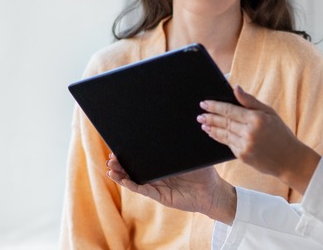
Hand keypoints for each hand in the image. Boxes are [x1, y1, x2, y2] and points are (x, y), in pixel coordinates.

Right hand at [106, 153, 236, 224]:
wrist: (212, 192)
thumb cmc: (204, 172)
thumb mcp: (192, 155)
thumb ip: (182, 144)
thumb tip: (176, 127)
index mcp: (163, 165)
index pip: (143, 158)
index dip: (130, 154)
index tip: (118, 146)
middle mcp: (158, 176)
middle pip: (134, 169)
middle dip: (121, 164)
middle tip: (110, 157)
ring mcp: (158, 186)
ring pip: (135, 180)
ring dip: (122, 175)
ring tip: (110, 169)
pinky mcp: (161, 196)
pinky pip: (144, 190)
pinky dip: (132, 185)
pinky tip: (123, 181)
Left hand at [197, 85, 321, 193]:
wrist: (289, 159)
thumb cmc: (281, 133)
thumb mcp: (270, 112)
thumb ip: (250, 101)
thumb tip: (236, 88)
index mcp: (256, 118)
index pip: (230, 110)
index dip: (215, 106)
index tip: (204, 103)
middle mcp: (249, 132)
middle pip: (224, 122)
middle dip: (210, 117)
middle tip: (200, 114)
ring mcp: (245, 145)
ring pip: (223, 134)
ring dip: (211, 128)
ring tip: (203, 123)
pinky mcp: (242, 156)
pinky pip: (228, 144)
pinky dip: (219, 138)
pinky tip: (213, 133)